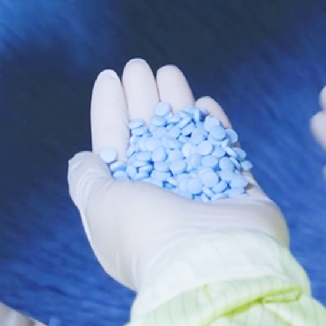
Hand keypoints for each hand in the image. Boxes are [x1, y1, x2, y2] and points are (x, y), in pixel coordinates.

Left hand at [68, 59, 287, 290]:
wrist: (211, 260)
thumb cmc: (147, 233)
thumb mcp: (100, 204)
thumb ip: (88, 177)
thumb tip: (85, 157)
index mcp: (126, 207)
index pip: (113, 150)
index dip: (110, 112)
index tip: (109, 78)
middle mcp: (163, 201)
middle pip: (149, 139)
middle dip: (142, 100)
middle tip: (139, 65)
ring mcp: (202, 195)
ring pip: (186, 139)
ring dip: (177, 104)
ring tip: (168, 70)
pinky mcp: (239, 192)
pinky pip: (224, 151)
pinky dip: (214, 126)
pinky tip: (204, 101)